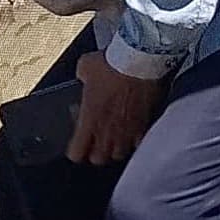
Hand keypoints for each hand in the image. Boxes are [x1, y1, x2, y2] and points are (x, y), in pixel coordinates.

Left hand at [68, 48, 161, 164]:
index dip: (75, 151)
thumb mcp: (86, 66)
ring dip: (116, 148)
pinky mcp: (145, 126)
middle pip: (98, 159)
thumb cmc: (112, 63)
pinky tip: (134, 131)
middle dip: (96, 152)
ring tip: (115, 138)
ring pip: (120, 154)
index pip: (77, 153)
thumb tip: (83, 74)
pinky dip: (136, 139)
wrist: (140, 61)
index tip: (76, 145)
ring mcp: (127, 131)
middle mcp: (107, 131)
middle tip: (95, 141)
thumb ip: (82, 76)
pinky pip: (139, 142)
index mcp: (88, 120)